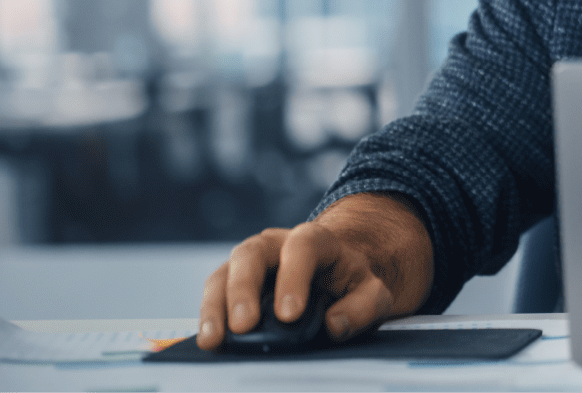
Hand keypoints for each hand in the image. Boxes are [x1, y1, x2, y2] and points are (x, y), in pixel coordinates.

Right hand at [197, 193, 432, 349]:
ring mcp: (250, 263)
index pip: (303, 247)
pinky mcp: (232, 283)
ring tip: (214, 340)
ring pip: (224, 272)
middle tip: (243, 326)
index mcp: (316, 240)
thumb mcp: (373, 293)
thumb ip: (363, 307)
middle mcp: (276, 244)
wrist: (336, 275)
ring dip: (215, 306)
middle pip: (251, 253)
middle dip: (243, 289)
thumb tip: (333, 324)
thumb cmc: (352, 284)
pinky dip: (208, 316)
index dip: (293, 277)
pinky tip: (209, 341)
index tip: (289, 315)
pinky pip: (213, 294)